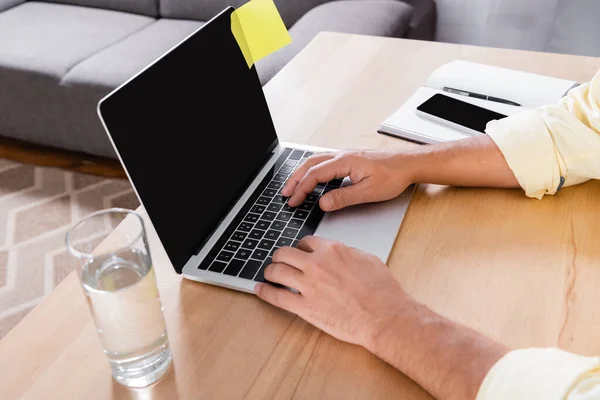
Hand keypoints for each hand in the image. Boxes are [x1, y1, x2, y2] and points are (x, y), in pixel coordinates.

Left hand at [254, 236, 411, 347]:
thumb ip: (347, 253)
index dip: (300, 248)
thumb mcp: (367, 259)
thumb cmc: (382, 291)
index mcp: (332, 250)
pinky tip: (260, 289)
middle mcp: (316, 264)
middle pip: (285, 253)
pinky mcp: (305, 307)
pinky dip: (265, 292)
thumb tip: (339, 252)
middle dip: (280, 257)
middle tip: (279, 262)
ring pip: (277, 271)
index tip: (299, 253)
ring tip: (269, 274)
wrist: (385, 316)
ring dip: (270, 271)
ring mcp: (309, 285)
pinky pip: (277, 296)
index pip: (305, 242)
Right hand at [282, 150, 415, 210]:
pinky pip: (324, 161)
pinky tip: (313, 177)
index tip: (293, 201)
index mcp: (344, 161)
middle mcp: (342, 155)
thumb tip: (323, 203)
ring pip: (316, 161)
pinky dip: (312, 169)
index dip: (301, 189)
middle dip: (295, 179)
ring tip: (293, 186)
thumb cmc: (393, 176)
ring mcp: (345, 155)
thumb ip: (343, 198)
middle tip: (285, 193)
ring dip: (302, 173)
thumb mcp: (368, 192)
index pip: (314, 175)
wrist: (408, 164)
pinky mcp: (350, 158)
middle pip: (310, 164)